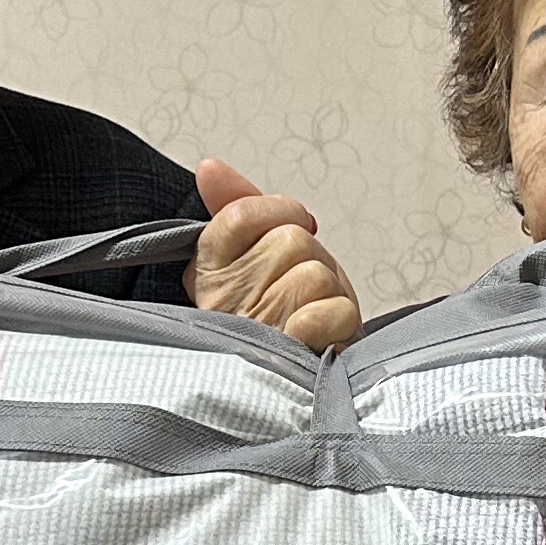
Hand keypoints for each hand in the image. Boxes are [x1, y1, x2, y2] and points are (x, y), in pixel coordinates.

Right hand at [188, 160, 361, 352]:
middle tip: (300, 290)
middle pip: (289, 242)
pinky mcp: (288, 358)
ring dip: (328, 294)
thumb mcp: (257, 252)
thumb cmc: (283, 312)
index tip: (290, 226)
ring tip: (310, 314)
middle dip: (310, 261)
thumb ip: (235, 206)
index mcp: (207, 271)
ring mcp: (254, 333)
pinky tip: (321, 336)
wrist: (304, 376)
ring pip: (314, 275)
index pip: (242, 214)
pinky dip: (338, 320)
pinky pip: (330, 311)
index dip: (279, 212)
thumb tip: (209, 168)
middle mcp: (222, 302)